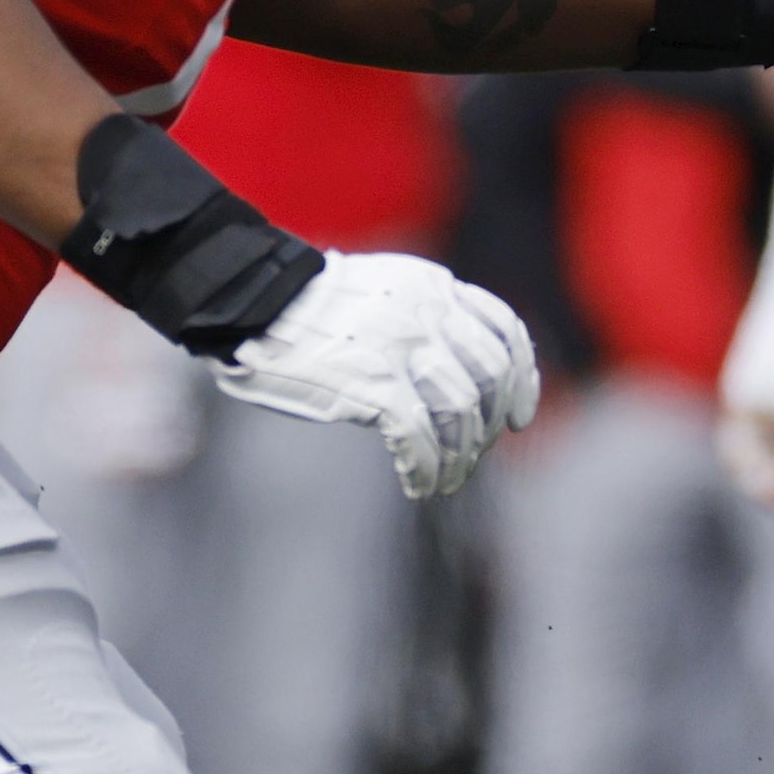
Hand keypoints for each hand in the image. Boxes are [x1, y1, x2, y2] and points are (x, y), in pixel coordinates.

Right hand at [211, 252, 538, 499]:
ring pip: (462, 412)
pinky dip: (426, 469)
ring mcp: (402, 349)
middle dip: (491, 424)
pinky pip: (420, 438)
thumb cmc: (305, 307)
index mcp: (433, 287)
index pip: (504, 330)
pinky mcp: (373, 384)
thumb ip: (423, 318)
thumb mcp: (382, 292)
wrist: (251, 301)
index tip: (520, 416)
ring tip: (447, 480)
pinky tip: (419, 486)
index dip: (522, 379)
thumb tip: (457, 377)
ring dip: (461, 456)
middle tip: (476, 453)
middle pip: (491, 376)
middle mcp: (427, 313)